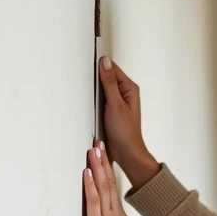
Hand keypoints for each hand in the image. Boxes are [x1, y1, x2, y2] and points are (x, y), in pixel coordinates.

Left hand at [83, 139, 129, 215]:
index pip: (113, 187)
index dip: (108, 170)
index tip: (104, 154)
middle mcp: (115, 214)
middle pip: (109, 182)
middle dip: (104, 161)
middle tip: (99, 143)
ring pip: (103, 187)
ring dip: (97, 167)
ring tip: (94, 150)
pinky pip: (94, 201)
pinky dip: (90, 185)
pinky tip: (86, 172)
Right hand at [98, 57, 156, 183]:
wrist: (126, 153)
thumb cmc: (125, 132)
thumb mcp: (115, 104)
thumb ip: (109, 82)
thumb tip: (105, 63)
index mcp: (130, 88)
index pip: (113, 68)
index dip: (100, 66)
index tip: (89, 65)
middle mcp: (124, 93)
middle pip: (107, 77)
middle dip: (96, 78)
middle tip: (86, 81)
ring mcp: (117, 101)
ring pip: (102, 88)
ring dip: (94, 90)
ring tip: (87, 93)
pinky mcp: (110, 110)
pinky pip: (100, 99)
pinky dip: (94, 99)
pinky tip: (90, 103)